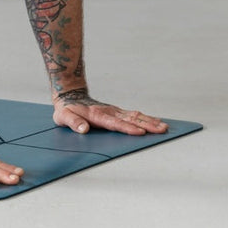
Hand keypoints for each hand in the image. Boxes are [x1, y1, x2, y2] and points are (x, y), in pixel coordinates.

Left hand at [53, 89, 168, 134]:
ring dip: (150, 122)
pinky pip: (133, 115)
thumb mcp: (63, 117)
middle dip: (147, 125)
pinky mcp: (117, 112)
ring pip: (135, 116)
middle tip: (162, 130)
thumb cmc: (66, 109)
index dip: (127, 128)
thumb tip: (84, 129)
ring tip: (164, 127)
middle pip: (131, 119)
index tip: (140, 132)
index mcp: (97, 115)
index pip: (115, 123)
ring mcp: (114, 111)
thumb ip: (73, 122)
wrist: (70, 95)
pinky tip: (156, 121)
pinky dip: (146, 118)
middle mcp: (109, 112)